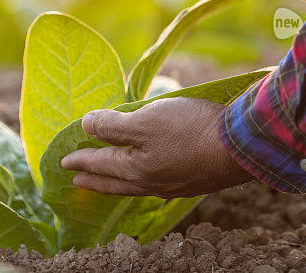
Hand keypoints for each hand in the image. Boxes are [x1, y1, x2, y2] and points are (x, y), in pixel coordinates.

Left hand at [60, 97, 253, 197]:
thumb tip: (85, 125)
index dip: (81, 159)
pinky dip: (143, 183)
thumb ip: (113, 125)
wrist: (241, 146)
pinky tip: (150, 180)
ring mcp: (174, 185)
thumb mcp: (145, 121)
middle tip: (77, 180)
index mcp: (135, 169)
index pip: (101, 163)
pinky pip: (157, 185)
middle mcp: (151, 183)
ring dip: (117, 183)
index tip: (64, 162)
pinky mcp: (194, 181)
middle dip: (95, 179)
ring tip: (109, 181)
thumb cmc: (189, 130)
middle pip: (115, 182)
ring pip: (136, 186)